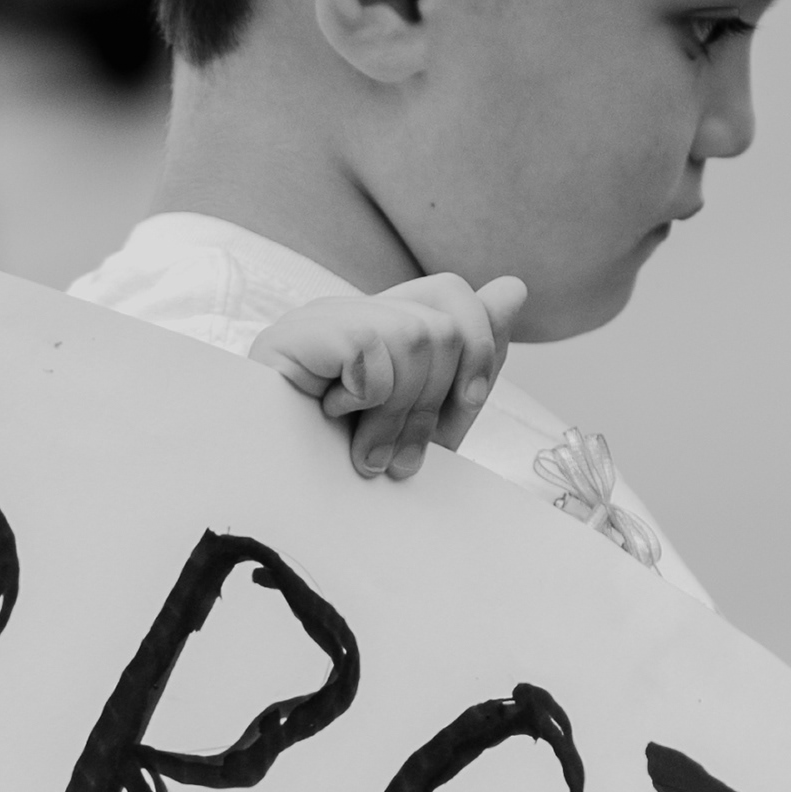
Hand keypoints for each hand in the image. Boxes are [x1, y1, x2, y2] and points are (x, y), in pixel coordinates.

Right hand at [250, 268, 530, 479]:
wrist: (275, 505)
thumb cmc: (347, 470)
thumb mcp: (426, 424)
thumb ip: (470, 362)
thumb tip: (515, 286)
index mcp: (385, 328)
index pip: (451, 295)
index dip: (476, 353)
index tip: (461, 412)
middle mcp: (356, 310)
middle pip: (445, 326)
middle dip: (434, 405)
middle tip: (397, 459)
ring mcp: (325, 316)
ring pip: (419, 338)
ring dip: (397, 415)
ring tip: (363, 452)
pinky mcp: (299, 331)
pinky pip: (374, 349)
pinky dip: (364, 400)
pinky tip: (329, 417)